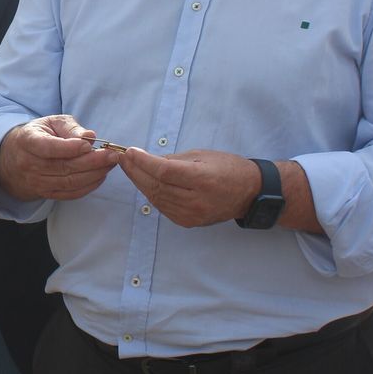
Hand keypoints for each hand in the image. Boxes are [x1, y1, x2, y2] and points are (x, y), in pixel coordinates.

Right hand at [0, 115, 119, 201]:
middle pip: (63, 167)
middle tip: (112, 155)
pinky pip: (70, 193)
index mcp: (28, 141)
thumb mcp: (50, 123)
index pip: (47, 147)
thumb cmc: (37, 135)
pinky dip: (89, 186)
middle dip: (92, 162)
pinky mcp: (46, 193)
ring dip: (94, 174)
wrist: (12, 159)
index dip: (69, 148)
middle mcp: (30, 164)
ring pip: (69, 182)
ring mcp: (37, 182)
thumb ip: (70, 128)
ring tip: (110, 164)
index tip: (89, 145)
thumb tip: (90, 136)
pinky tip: (101, 176)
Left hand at [118, 147, 260, 227]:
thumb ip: (174, 159)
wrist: (249, 194)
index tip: (129, 151)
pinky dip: (151, 193)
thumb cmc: (228, 168)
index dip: (143, 161)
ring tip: (130, 167)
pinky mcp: (187, 222)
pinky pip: (162, 206)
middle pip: (156, 185)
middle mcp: (195, 200)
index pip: (163, 171)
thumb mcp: (202, 155)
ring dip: (139, 182)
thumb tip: (148, 160)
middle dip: (135, 171)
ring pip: (155, 197)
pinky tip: (144, 182)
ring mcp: (190, 214)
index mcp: (202, 179)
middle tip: (123, 158)